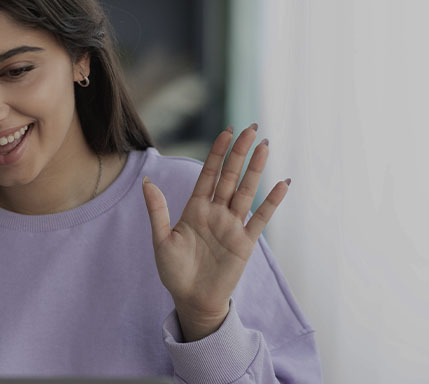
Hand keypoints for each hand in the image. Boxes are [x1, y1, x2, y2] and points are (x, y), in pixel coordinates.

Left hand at [142, 124, 289, 341]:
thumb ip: (157, 211)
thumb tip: (147, 182)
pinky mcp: (245, 243)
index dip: (218, 153)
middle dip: (240, 152)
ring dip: (256, 170)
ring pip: (246, 191)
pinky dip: (271, 202)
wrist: (192, 300)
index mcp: (195, 208)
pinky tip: (282, 183)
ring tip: (266, 146)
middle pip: (230, 176)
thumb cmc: (174, 271)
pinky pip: (260, 219)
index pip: (209, 174)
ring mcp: (232, 226)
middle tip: (252, 128)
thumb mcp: (161, 240)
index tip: (227, 131)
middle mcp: (216, 212)